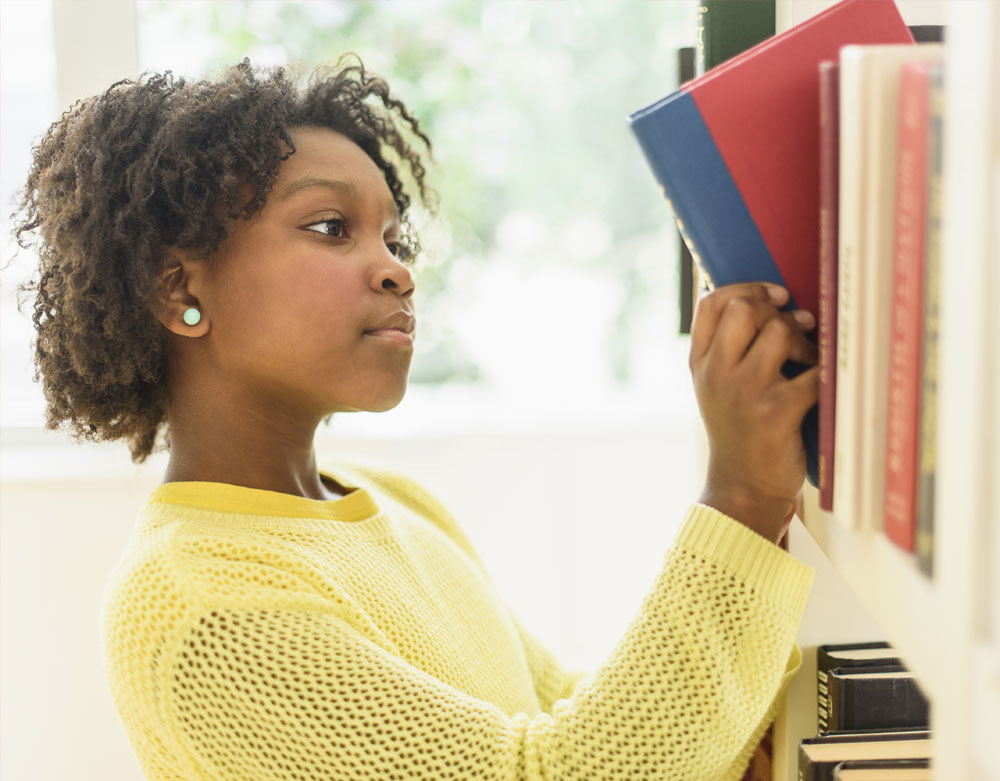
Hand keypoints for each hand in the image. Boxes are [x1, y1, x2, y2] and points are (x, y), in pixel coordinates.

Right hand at [690, 282, 818, 542]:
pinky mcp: (777, 412)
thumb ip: (729, 346)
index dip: (747, 288)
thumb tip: (774, 299)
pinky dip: (826, 372)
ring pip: (779, 333)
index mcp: (700, 363)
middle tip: (797, 328)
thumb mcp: (717, 387)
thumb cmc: (739, 430)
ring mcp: (745, 392)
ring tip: (807, 361)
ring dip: (803, 341)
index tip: (776, 297)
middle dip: (777, 312)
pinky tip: (823, 383)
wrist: (743, 488)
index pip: (712, 303)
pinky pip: (813, 372)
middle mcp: (716, 374)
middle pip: (744, 309)